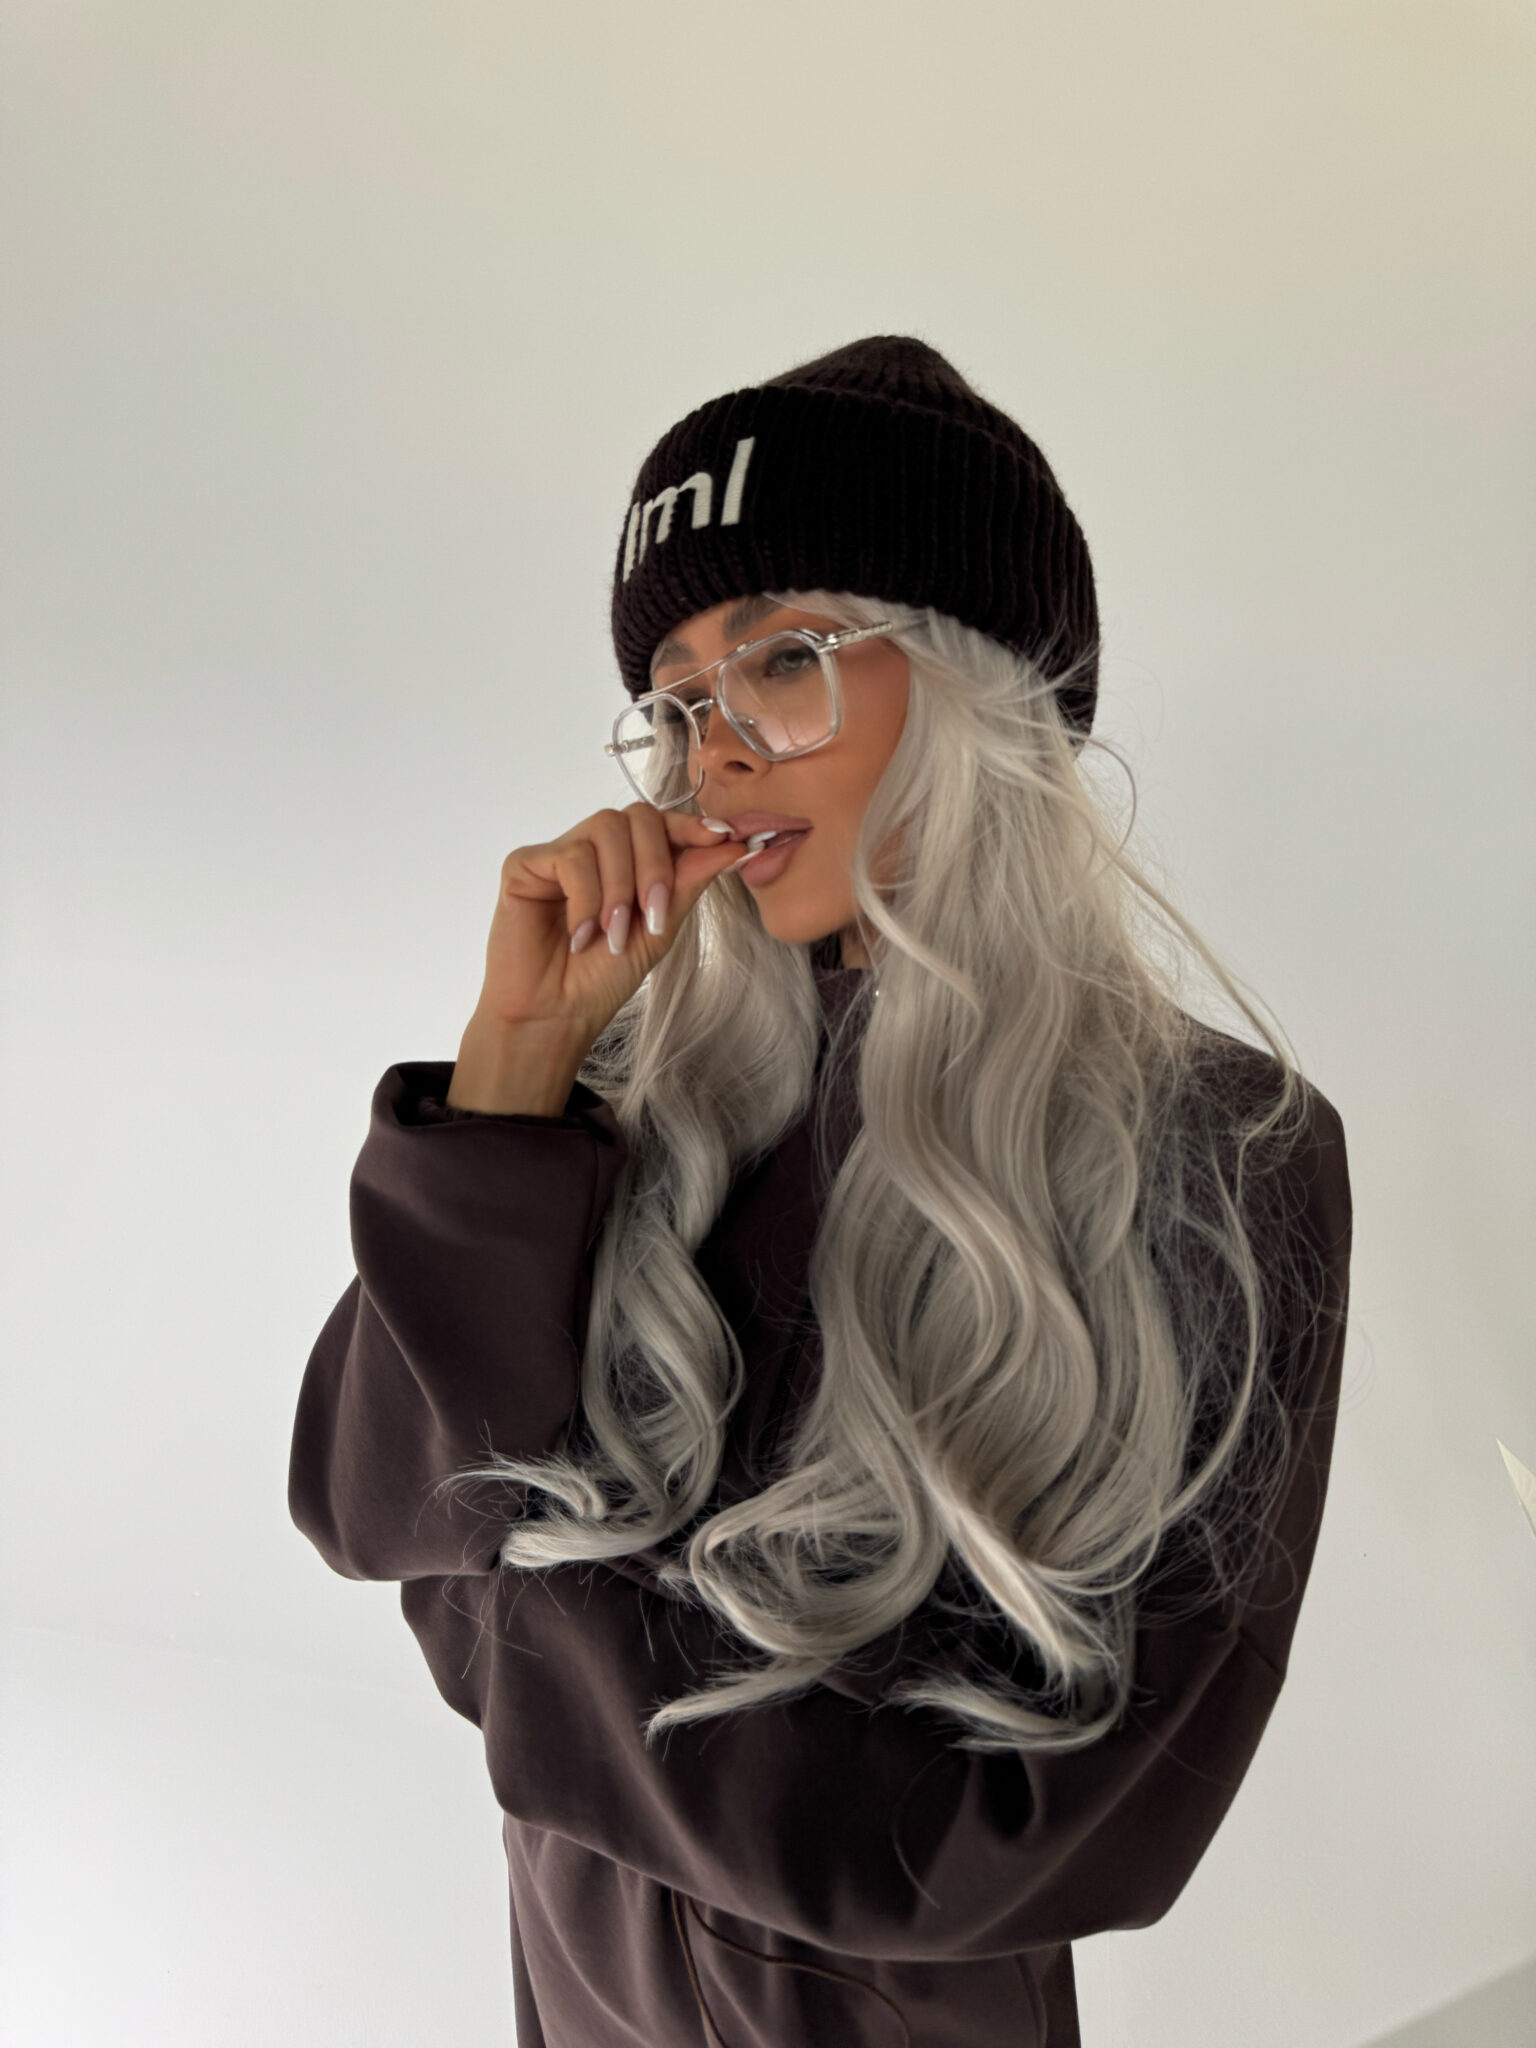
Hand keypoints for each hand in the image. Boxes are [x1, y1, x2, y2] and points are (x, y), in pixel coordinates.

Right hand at [468, 803, 750, 1053]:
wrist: (556, 1014)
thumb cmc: (602, 977)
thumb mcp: (660, 927)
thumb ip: (690, 881)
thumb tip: (733, 843)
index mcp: (629, 860)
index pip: (662, 822)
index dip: (693, 825)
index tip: (725, 838)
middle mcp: (595, 849)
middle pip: (637, 817)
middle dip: (655, 865)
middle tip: (653, 917)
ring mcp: (560, 852)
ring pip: (606, 829)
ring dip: (620, 887)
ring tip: (612, 935)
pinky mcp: (526, 863)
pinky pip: (571, 856)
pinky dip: (585, 899)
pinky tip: (579, 935)